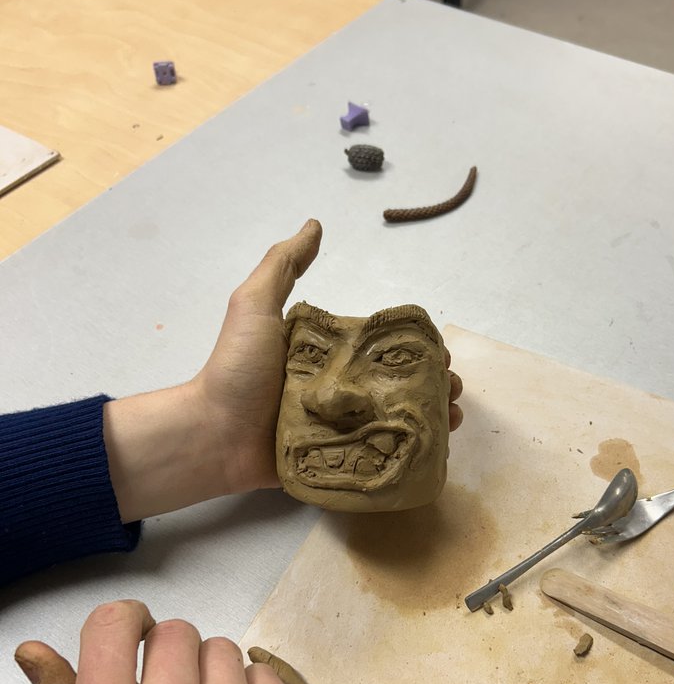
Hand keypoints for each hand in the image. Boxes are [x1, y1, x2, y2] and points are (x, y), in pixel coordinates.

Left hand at [104, 219, 462, 520]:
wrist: (212, 434)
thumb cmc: (236, 367)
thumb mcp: (254, 305)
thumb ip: (282, 265)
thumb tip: (314, 225)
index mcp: (327, 353)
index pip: (383, 348)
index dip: (417, 350)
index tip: (441, 354)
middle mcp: (337, 388)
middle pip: (398, 385)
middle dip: (433, 386)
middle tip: (451, 392)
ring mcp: (337, 425)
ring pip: (396, 420)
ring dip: (429, 418)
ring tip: (449, 419)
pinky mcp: (334, 458)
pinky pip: (377, 454)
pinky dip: (409, 453)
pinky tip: (433, 449)